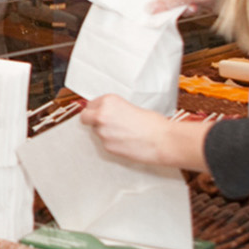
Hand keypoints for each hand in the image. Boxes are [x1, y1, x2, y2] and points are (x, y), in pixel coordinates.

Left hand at [76, 94, 202, 167]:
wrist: (163, 140)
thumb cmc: (153, 123)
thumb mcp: (130, 106)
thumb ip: (113, 109)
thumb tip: (104, 114)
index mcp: (108, 101)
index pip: (90, 105)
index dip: (96, 109)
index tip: (101, 112)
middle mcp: (101, 115)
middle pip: (86, 118)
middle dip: (93, 120)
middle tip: (105, 124)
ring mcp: (102, 132)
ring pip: (96, 132)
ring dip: (104, 132)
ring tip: (124, 133)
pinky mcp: (107, 147)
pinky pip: (104, 143)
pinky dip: (112, 143)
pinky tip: (126, 142)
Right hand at [154, 0, 228, 14]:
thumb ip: (169, 1)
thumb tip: (153, 6)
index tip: (152, 7)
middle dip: (173, 3)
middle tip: (175, 7)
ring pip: (177, 3)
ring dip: (183, 8)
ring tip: (191, 5)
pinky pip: (186, 7)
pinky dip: (190, 10)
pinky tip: (196, 7)